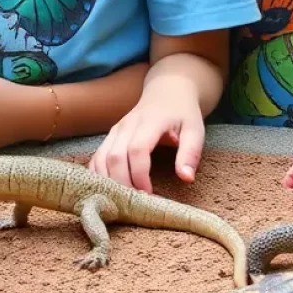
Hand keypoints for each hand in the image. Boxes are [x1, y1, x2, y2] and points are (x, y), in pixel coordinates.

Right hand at [89, 76, 202, 193]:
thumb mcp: (195, 130)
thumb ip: (190, 153)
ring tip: (122, 200)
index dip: (139, 175)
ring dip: (108, 181)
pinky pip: (96, 157)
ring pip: (101, 157)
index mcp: (149, 123)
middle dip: (122, 183)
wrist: (166, 90)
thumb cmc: (182, 113)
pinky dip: (97, 174)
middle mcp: (126, 126)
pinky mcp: (109, 136)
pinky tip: (105, 189)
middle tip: (135, 203)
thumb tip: (186, 178)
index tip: (149, 195)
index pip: (137, 150)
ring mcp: (115, 130)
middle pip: (115, 157)